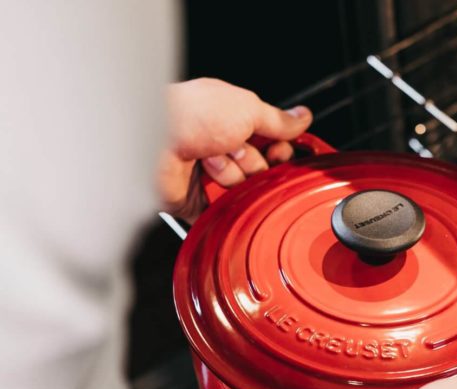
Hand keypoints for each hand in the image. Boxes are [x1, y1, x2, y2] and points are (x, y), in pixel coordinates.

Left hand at [158, 78, 312, 220]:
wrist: (153, 140)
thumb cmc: (192, 115)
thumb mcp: (246, 108)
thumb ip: (278, 120)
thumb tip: (303, 117)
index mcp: (233, 122)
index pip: (272, 145)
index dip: (280, 152)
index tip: (279, 152)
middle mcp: (221, 147)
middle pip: (261, 170)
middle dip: (252, 163)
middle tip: (234, 149)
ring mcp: (209, 175)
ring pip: (244, 190)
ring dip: (231, 176)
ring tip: (209, 162)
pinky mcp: (197, 201)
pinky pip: (225, 212)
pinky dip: (221, 201)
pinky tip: (207, 183)